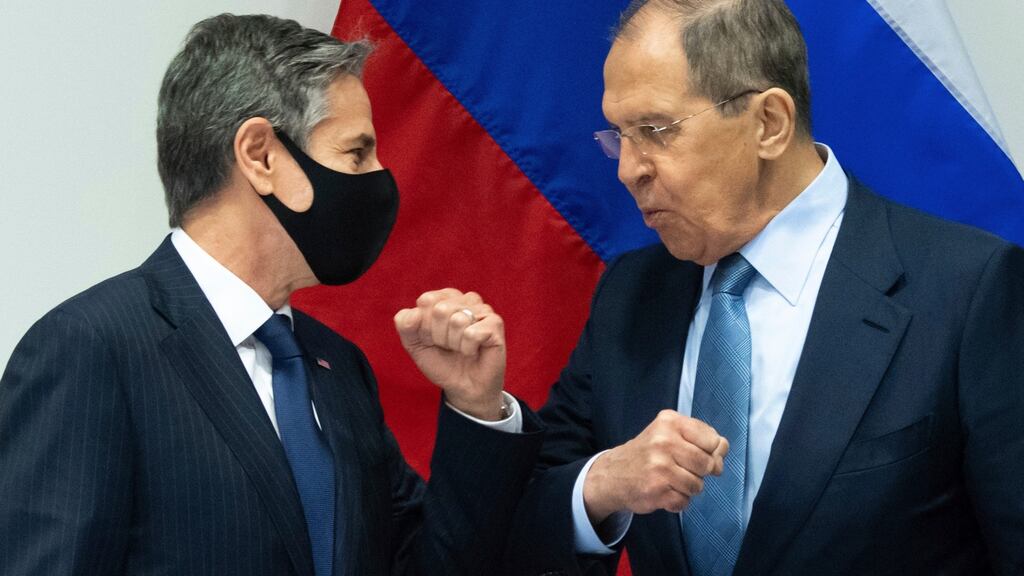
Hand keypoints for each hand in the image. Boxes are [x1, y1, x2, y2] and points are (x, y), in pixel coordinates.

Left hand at [394, 288, 505, 419]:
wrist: (463, 388)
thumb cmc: (442, 363)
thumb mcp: (415, 345)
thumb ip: (405, 326)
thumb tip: (415, 313)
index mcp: (445, 298)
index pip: (426, 301)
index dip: (424, 326)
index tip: (432, 339)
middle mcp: (465, 299)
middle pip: (440, 310)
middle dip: (438, 336)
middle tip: (448, 347)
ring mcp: (483, 310)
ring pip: (457, 320)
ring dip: (454, 344)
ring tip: (460, 349)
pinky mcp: (495, 324)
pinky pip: (472, 334)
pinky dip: (467, 349)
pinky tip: (473, 352)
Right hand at [583, 410, 728, 523]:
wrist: (614, 474)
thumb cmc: (649, 452)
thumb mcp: (670, 433)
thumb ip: (700, 438)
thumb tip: (723, 451)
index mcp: (670, 422)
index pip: (713, 440)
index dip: (713, 452)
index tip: (701, 454)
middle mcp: (663, 441)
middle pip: (707, 464)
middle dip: (701, 472)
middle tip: (684, 469)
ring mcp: (658, 467)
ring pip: (697, 485)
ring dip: (688, 488)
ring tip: (671, 480)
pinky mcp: (655, 490)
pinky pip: (684, 501)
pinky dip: (678, 501)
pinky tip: (664, 491)